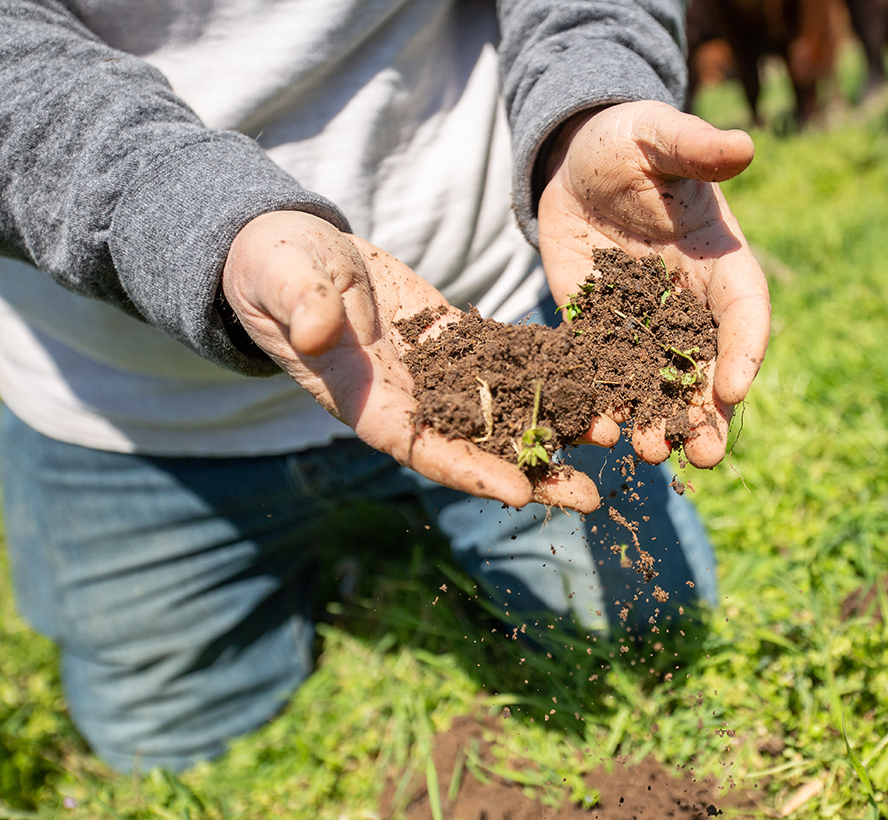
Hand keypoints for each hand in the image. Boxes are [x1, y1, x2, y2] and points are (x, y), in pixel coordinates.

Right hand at [221, 211, 599, 511]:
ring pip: (502, 410)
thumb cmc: (275, 268)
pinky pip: (507, 362)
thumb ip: (301, 305)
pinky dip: (549, 375)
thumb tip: (318, 330)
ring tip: (612, 438)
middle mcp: (407, 398)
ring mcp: (435, 373)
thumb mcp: (283, 278)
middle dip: (532, 473)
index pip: (420, 447)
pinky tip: (594, 381)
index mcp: (363, 398)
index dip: (469, 472)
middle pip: (476, 446)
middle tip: (590, 498)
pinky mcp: (454, 341)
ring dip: (555, 428)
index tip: (519, 493)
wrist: (292, 252)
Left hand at [538, 101, 770, 467]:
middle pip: (710, 366)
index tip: (737, 388)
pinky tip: (599, 430)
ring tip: (650, 453)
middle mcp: (691, 302)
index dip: (746, 350)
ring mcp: (646, 321)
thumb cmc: (629, 141)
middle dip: (708, 414)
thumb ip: (694, 148)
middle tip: (706, 457)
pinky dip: (606, 402)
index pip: (745, 311)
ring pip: (660, 382)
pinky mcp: (599, 328)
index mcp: (720, 259)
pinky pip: (607, 372)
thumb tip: (743, 145)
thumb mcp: (658, 136)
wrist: (574, 160)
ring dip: (659, 420)